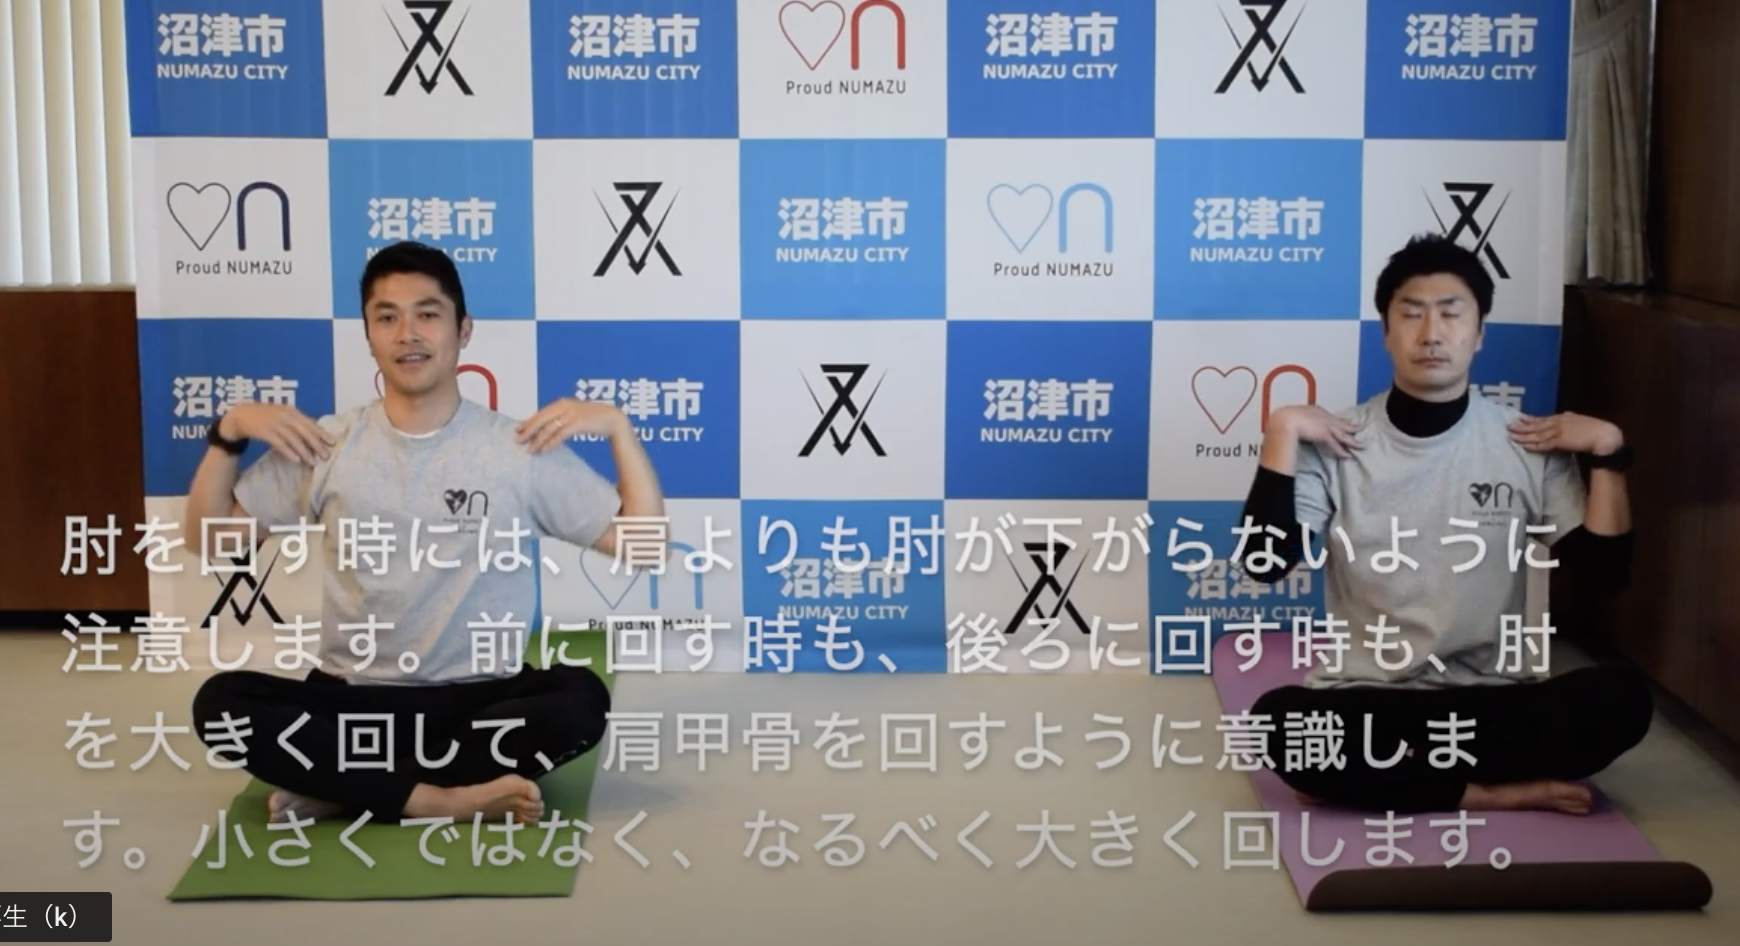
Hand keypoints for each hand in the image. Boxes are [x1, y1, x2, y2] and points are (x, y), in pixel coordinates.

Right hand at [220, 403, 334, 464]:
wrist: (239, 416)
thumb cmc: (264, 418)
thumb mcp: (282, 416)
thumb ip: (296, 424)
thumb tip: (315, 437)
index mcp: (291, 411)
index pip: (310, 423)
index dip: (322, 433)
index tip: (333, 443)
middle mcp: (285, 415)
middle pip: (304, 431)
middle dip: (317, 444)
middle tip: (326, 456)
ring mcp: (274, 423)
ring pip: (293, 438)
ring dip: (304, 451)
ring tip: (313, 462)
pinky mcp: (263, 431)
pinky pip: (279, 443)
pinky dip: (288, 451)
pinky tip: (296, 460)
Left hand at [516, 398, 627, 452]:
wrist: (613, 419)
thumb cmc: (593, 418)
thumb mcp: (574, 415)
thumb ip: (560, 418)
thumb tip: (544, 429)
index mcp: (562, 403)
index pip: (540, 413)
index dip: (528, 422)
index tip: (518, 430)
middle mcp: (564, 406)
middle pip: (541, 419)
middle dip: (528, 430)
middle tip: (518, 440)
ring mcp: (572, 413)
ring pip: (549, 427)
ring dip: (538, 439)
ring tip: (530, 449)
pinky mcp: (579, 422)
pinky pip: (561, 434)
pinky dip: (551, 442)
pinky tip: (544, 449)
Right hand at [1271, 404, 1365, 458]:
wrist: (1285, 420)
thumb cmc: (1283, 418)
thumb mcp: (1289, 417)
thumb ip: (1292, 422)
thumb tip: (1288, 427)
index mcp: (1313, 410)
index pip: (1329, 416)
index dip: (1337, 420)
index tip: (1344, 421)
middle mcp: (1322, 416)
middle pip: (1341, 423)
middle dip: (1352, 426)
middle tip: (1361, 427)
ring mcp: (1325, 425)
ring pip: (1343, 434)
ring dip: (1353, 441)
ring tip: (1362, 445)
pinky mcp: (1324, 435)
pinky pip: (1335, 445)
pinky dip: (1341, 451)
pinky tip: (1347, 456)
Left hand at [1508, 412, 1623, 455]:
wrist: (1604, 436)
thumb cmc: (1594, 430)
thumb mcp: (1579, 421)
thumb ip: (1569, 420)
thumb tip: (1563, 416)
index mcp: (1563, 417)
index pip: (1542, 419)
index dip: (1529, 420)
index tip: (1519, 419)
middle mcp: (1558, 422)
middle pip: (1536, 425)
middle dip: (1521, 426)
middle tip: (1508, 426)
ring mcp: (1559, 431)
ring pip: (1537, 434)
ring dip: (1523, 436)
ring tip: (1511, 436)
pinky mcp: (1561, 441)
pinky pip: (1544, 443)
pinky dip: (1533, 444)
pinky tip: (1525, 445)